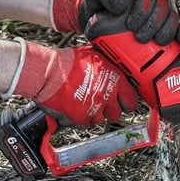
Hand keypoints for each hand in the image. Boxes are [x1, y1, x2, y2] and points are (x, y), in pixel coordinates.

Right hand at [13, 41, 137, 127]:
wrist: (48, 72)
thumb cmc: (68, 62)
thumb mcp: (95, 56)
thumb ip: (108, 67)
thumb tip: (114, 69)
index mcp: (114, 80)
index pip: (131, 100)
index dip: (127, 102)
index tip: (123, 102)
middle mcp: (107, 95)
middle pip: (116, 113)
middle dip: (109, 109)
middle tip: (100, 103)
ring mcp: (94, 108)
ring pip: (100, 119)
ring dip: (93, 113)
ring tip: (83, 101)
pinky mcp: (80, 117)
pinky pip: (85, 124)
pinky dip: (80, 118)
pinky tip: (74, 107)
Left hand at [52, 0, 179, 45]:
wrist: (93, 18)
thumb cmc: (94, 2)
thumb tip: (122, 5)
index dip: (144, 9)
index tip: (131, 25)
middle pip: (162, 7)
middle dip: (154, 24)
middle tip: (141, 38)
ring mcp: (157, 11)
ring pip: (170, 17)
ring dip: (167, 30)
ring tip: (157, 43)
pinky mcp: (160, 24)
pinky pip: (176, 27)